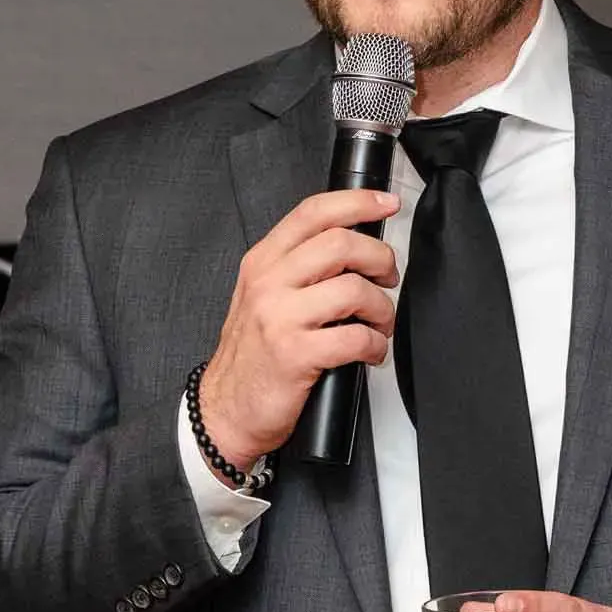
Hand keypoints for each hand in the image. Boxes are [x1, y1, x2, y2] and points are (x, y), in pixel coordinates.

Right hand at [199, 188, 400, 467]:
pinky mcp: (296, 354)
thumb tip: (354, 246)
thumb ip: (297, 267)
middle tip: (387, 279)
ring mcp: (280, 318)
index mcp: (263, 262)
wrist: (224, 409)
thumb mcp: (262, 297)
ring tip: (379, 324)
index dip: (358, 202)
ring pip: (355, 290)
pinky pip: (356, 337)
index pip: (313, 213)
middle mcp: (269, 283)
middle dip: (381, 260)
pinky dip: (375, 345)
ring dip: (382, 309)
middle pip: (342, 244)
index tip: (387, 205)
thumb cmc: (252, 355)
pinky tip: (371, 351)